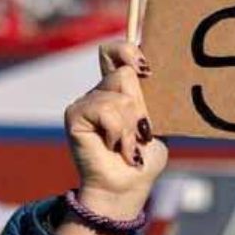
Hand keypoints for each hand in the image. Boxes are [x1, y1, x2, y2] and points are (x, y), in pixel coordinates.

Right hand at [58, 43, 167, 234]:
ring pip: (120, 93)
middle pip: (126, 71)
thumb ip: (155, 97)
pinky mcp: (75, 114)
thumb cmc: (146, 156)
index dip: (128, 49)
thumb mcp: (159, 122)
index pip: (116, 51)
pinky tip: (117, 147)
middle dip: (142, 105)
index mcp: (122, 88)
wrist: (128, 185)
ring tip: (130, 145)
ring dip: (133, 124)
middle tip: (143, 129)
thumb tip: (156, 72)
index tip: (148, 68)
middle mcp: (101, 90)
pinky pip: (105, 108)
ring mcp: (87, 101)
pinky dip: (119, 131)